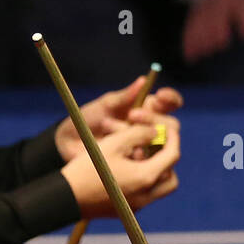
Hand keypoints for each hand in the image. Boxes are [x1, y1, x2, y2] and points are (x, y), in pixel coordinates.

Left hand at [56, 77, 183, 160]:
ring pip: (157, 142)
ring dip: (131, 132)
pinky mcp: (139, 163)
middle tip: (132, 115)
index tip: (160, 96)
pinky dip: (127, 148)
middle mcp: (151, 128)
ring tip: (107, 126)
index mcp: (148, 108)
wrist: (72, 141)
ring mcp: (146, 146)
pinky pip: (144, 159)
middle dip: (153, 119)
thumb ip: (125, 96)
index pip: (170, 103)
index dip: (170, 99)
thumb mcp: (106, 104)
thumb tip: (143, 80)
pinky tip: (109, 143)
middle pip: (171, 125)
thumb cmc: (90, 118)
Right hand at [59, 117, 179, 218]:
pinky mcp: (126, 212)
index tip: (167, 129)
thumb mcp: (114, 143)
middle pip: (171, 179)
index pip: (173, 155)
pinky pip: (144, 196)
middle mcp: (146, 196)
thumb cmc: (88, 168)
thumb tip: (155, 133)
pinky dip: (143, 182)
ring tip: (138, 158)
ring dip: (156, 173)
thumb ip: (139, 133)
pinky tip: (125, 170)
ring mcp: (137, 207)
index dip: (173, 138)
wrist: (65, 198)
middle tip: (155, 147)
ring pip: (159, 190)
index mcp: (146, 177)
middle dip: (168, 161)